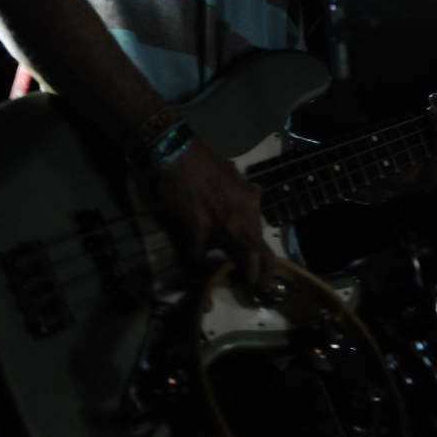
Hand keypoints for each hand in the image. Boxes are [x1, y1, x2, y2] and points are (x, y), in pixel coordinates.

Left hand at [137, 137, 277, 289]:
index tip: (251, 286)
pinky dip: (239, 212)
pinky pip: (246, 200)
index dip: (258, 275)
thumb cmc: (179, 195)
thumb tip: (208, 273)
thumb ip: (200, 258)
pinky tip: (226, 211)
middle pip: (259, 239)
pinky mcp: (238, 176)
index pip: (261, 258)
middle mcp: (251, 208)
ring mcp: (247, 188)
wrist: (175, 150)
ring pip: (253, 218)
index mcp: (239, 227)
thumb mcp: (186, 234)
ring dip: (246, 234)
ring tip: (232, 242)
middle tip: (244, 268)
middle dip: (254, 256)